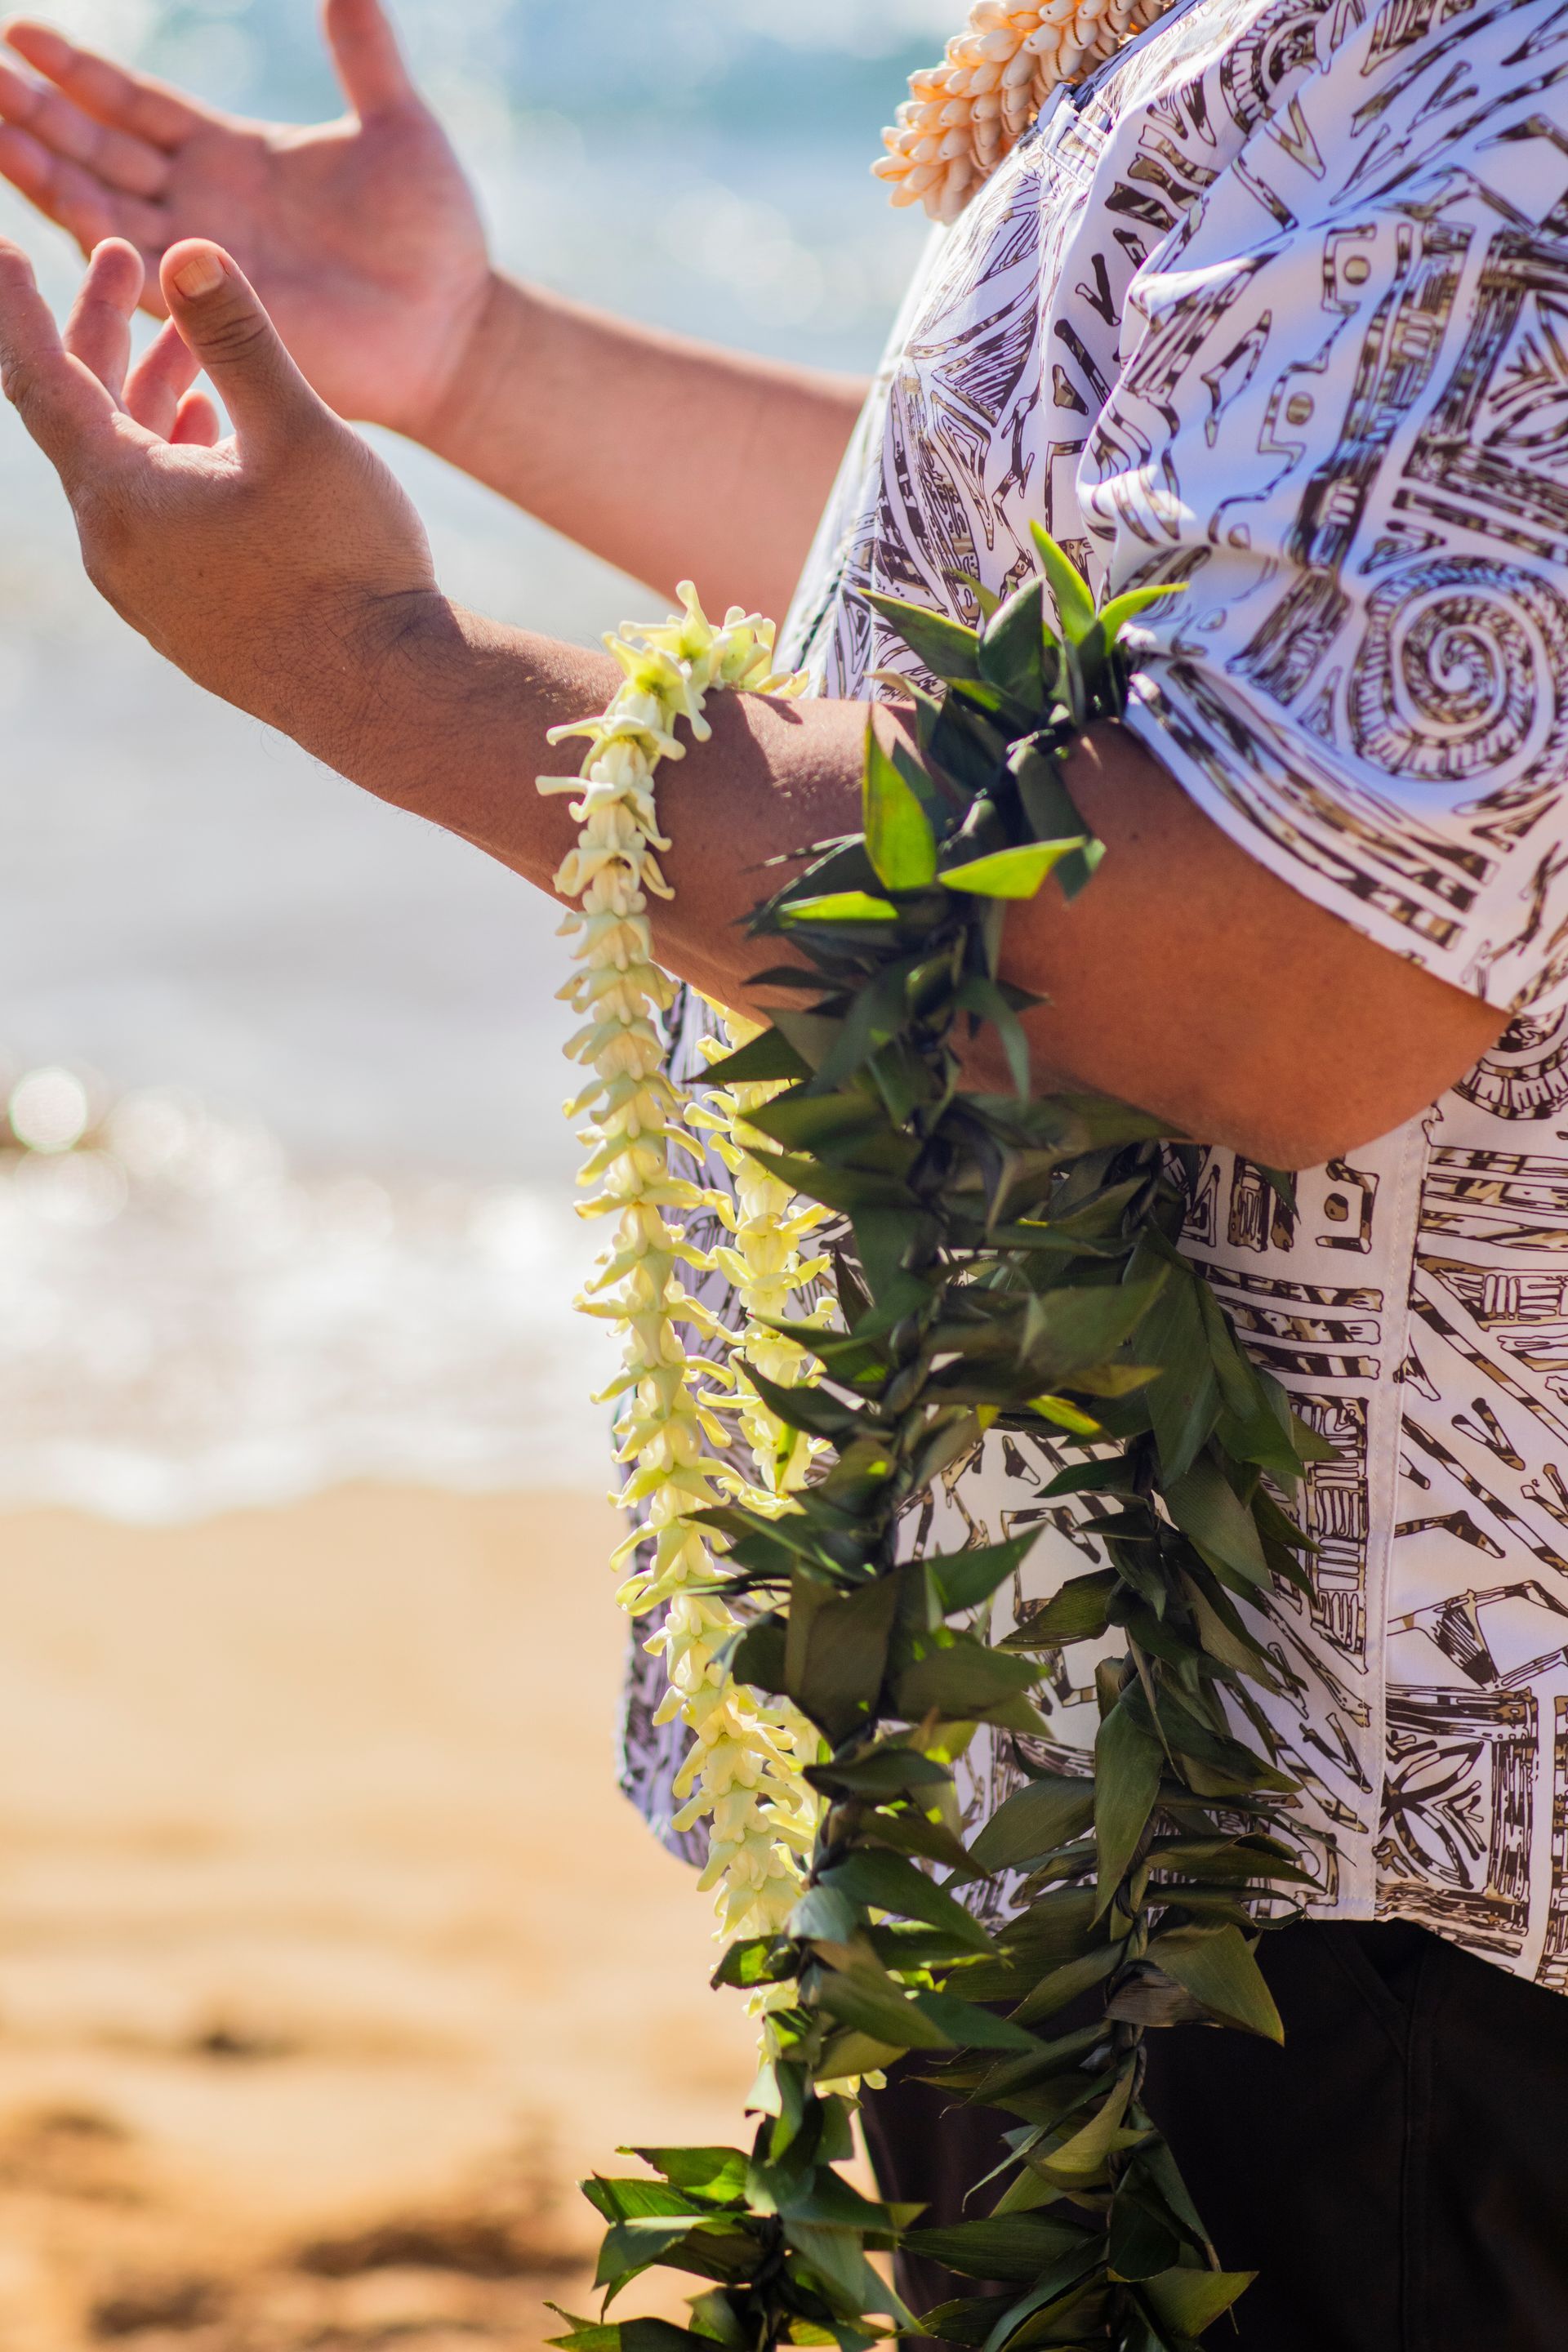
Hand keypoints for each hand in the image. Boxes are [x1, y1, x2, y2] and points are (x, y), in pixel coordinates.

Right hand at [0, 0, 490, 436]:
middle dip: (34, 115)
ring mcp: (206, 262)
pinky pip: (144, 275)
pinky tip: (60, 205)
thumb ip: (364, 52)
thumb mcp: (396, 125)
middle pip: (97, 150)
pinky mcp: (221, 314)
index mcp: (230, 155)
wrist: (458, 329)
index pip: (134, 106)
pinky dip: (101, 242)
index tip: (18, 35)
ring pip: (102, 208)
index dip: (77, 71)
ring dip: (44, 172)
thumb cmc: (435, 237)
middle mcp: (202, 207)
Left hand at [0, 232, 440, 741]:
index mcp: (121, 496)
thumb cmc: (345, 564)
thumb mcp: (299, 434)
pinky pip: (155, 522)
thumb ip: (238, 339)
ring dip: (147, 399)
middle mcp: (116, 550)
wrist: (385, 694)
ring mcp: (150, 593)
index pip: (38, 380)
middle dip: (99, 333)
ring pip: (123, 471)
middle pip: (79, 420)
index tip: (4, 249)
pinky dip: (169, 460)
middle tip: (121, 260)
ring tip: (190, 353)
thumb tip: (185, 249)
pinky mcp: (189, 621)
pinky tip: (216, 442)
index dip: (19, 307)